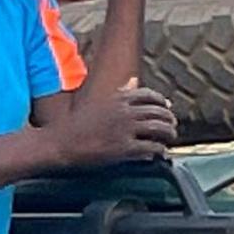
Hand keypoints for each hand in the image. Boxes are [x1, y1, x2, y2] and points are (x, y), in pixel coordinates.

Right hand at [50, 83, 177, 166]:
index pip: (149, 95)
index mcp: (117, 98)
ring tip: (170, 138)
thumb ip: (120, 92)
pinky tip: (159, 153)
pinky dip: (159, 150)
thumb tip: (134, 80)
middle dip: (169, 119)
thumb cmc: (77, 124)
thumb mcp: (99, 101)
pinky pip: (151, 147)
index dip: (162, 102)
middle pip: (159, 112)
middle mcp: (124, 111)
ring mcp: (125, 129)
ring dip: (169, 134)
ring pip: (159, 128)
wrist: (60, 142)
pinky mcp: (124, 148)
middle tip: (173, 126)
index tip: (168, 107)